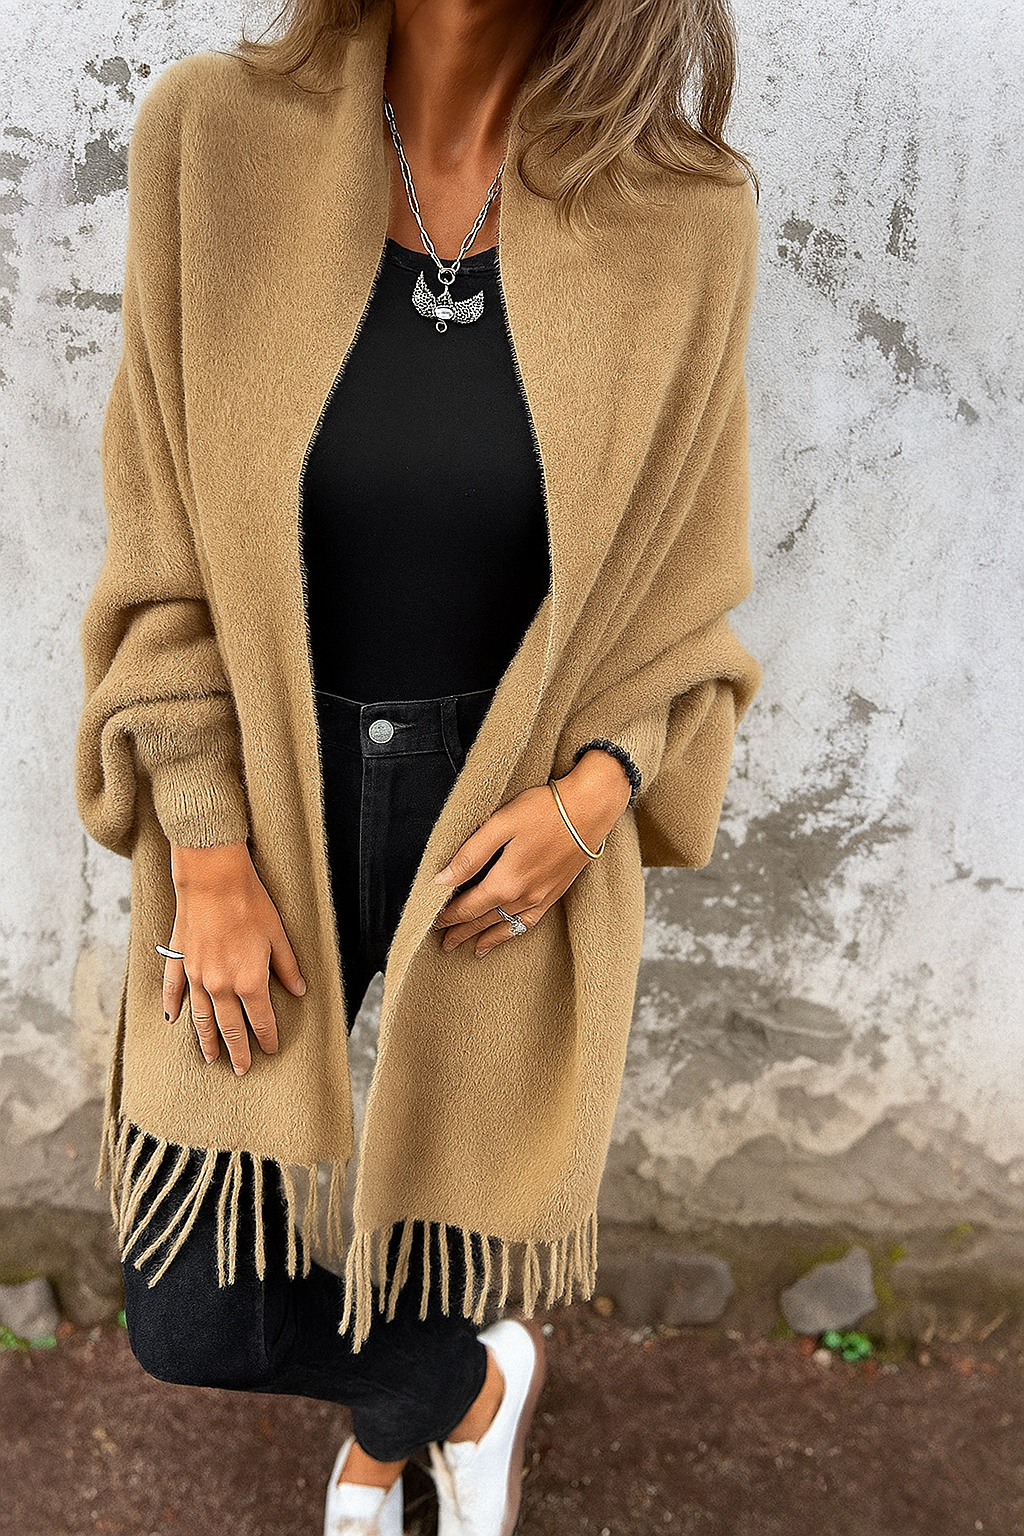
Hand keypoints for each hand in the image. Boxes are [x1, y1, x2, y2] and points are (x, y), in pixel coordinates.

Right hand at [163, 841, 306, 1074]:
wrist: (214, 879)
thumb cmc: (250, 904)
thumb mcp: (277, 936)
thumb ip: (287, 967)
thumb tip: (300, 990)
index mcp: (249, 981)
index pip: (261, 1020)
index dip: (267, 1037)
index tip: (270, 1050)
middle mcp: (221, 985)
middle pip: (230, 1028)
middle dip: (237, 1051)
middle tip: (241, 1070)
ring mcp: (196, 975)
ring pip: (202, 1017)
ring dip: (207, 1040)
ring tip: (211, 1058)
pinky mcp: (179, 960)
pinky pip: (173, 991)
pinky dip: (173, 1008)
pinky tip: (172, 1020)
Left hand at [432, 750, 631, 957]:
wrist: (591, 807)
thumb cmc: (544, 809)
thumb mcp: (499, 825)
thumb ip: (470, 855)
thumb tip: (441, 880)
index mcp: (506, 881)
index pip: (468, 907)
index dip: (448, 916)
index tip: (433, 923)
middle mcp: (523, 896)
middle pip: (484, 920)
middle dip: (462, 932)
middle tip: (444, 943)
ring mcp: (542, 897)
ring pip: (507, 926)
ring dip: (486, 938)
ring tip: (472, 950)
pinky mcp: (556, 892)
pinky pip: (530, 922)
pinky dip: (514, 932)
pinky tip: (509, 934)